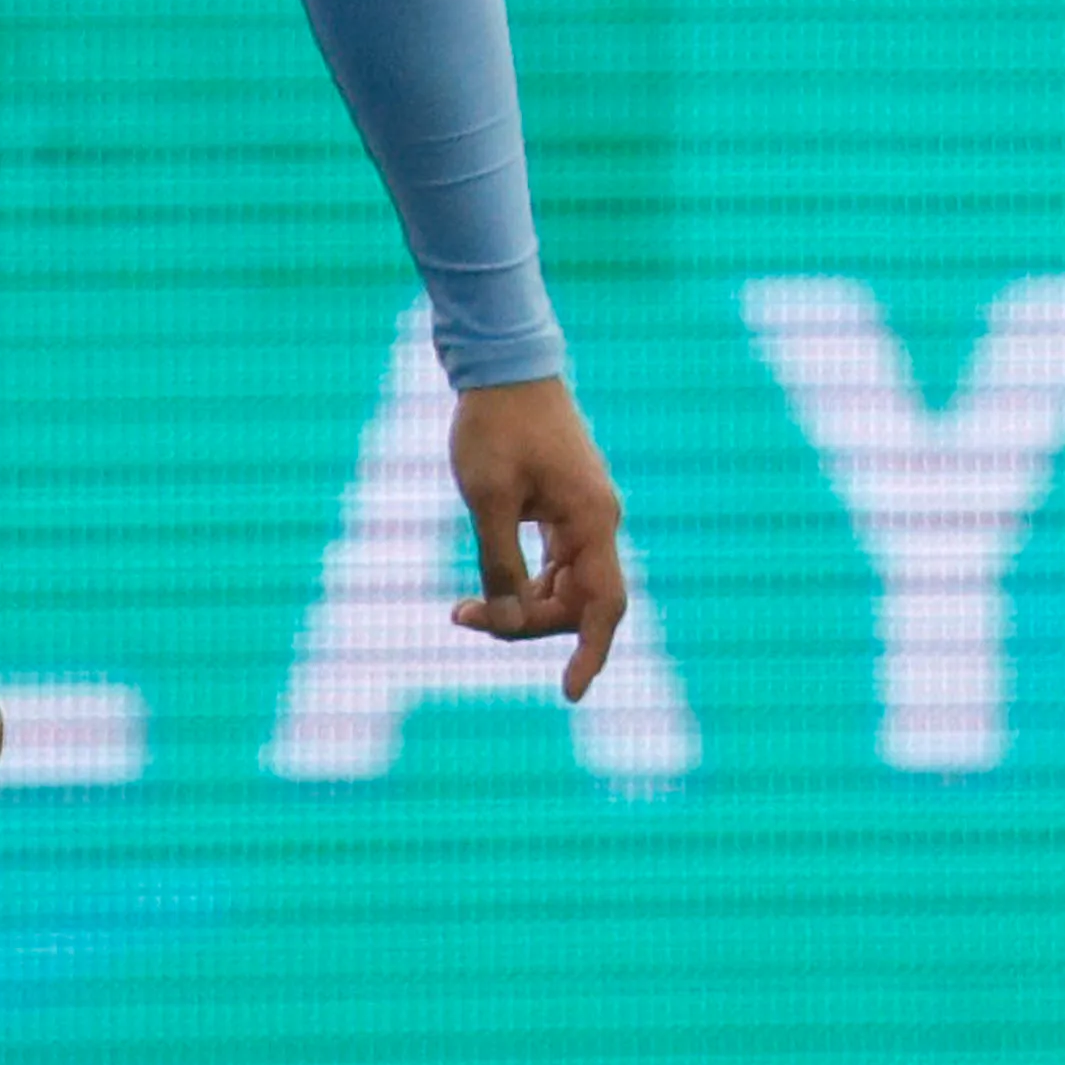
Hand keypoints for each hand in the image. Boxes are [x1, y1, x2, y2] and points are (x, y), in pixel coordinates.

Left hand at [445, 376, 630, 699]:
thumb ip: (501, 564)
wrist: (506, 369)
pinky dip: (527, 583)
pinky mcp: (568, 508)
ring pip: (568, 585)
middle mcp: (600, 522)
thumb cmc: (495, 429)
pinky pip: (558, 563)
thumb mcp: (487, 499)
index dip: (590, 654)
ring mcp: (586, 515)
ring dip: (523, 606)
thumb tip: (511, 618)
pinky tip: (488, 584)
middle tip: (460, 616)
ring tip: (461, 608)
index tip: (569, 695)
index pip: (604, 604)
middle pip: (580, 601)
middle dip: (527, 624)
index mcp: (592, 521)